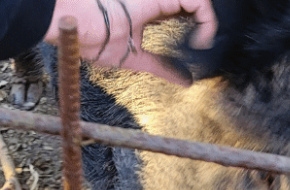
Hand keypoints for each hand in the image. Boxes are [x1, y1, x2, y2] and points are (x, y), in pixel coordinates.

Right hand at [43, 0, 216, 85]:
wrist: (80, 26)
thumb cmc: (95, 39)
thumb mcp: (136, 57)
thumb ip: (162, 66)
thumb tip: (184, 81)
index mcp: (151, 9)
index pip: (183, 12)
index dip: (198, 27)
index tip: (196, 48)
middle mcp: (158, 1)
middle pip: (191, 7)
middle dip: (206, 24)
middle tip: (203, 45)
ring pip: (199, 2)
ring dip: (209, 23)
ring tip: (202, 43)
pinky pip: (200, 2)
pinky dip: (207, 21)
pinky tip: (200, 40)